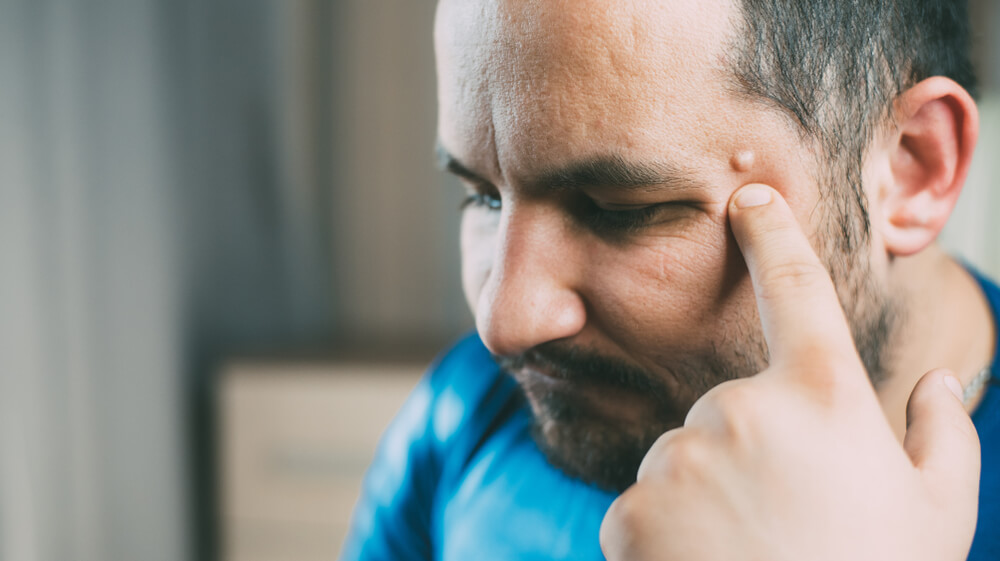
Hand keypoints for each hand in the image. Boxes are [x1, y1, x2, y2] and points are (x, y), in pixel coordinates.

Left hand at [599, 184, 979, 560]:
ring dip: (706, 495)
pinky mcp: (628, 507)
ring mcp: (677, 457)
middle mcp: (740, 409)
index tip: (748, 196)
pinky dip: (665, 535)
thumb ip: (937, 432)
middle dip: (747, 452)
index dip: (771, 234)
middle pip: (727, 408)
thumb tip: (934, 377)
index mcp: (820, 395)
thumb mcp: (939, 512)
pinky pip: (643, 505)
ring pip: (683, 458)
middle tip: (785, 520)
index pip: (793, 288)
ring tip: (746, 552)